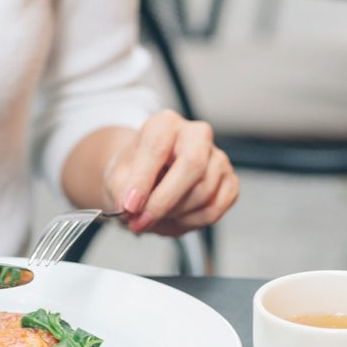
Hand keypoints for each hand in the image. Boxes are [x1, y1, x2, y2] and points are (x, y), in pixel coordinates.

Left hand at [103, 109, 238, 236]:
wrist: (146, 181)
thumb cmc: (134, 174)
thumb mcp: (117, 178)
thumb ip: (122, 191)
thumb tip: (132, 208)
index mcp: (165, 124)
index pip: (158, 147)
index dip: (143, 181)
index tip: (130, 206)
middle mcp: (197, 134)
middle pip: (193, 166)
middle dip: (164, 201)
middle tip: (141, 221)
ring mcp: (218, 158)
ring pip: (203, 192)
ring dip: (174, 214)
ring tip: (155, 216)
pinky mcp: (229, 182)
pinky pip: (215, 209)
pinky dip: (191, 222)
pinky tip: (175, 217)